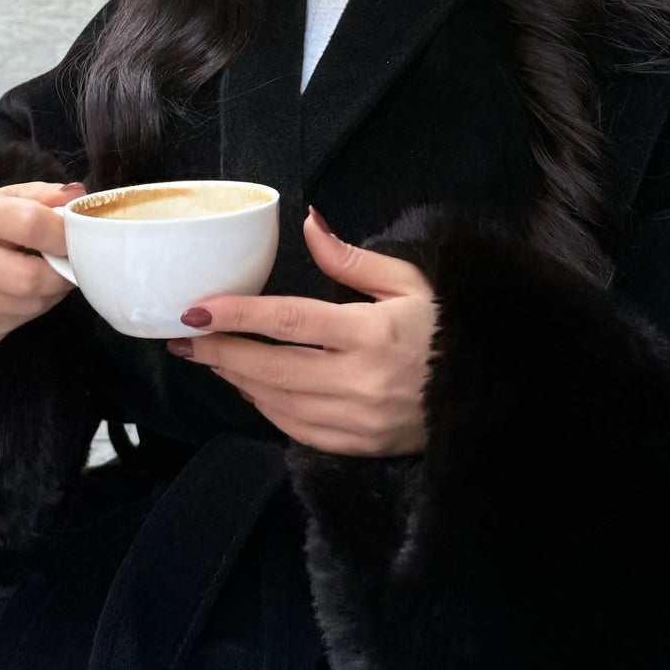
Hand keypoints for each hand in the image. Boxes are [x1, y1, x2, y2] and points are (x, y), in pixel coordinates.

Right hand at [0, 181, 85, 346]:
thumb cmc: (1, 224)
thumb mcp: (21, 199)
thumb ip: (50, 196)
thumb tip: (77, 198)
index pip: (30, 224)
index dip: (63, 235)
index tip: (76, 239)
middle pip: (28, 277)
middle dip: (59, 276)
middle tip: (67, 267)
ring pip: (28, 305)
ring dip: (49, 295)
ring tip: (48, 279)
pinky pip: (18, 323)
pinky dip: (34, 311)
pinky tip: (27, 295)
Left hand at [168, 209, 434, 455]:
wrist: (486, 393)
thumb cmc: (443, 328)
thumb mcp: (408, 282)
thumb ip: (352, 259)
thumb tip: (310, 223)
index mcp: (372, 333)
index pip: (290, 322)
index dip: (239, 316)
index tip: (197, 308)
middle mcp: (361, 381)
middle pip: (272, 369)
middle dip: (221, 352)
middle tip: (184, 338)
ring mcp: (358, 420)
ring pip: (278, 403)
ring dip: (238, 380)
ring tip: (209, 357)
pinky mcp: (359, 446)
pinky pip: (297, 430)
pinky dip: (266, 408)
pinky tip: (250, 388)